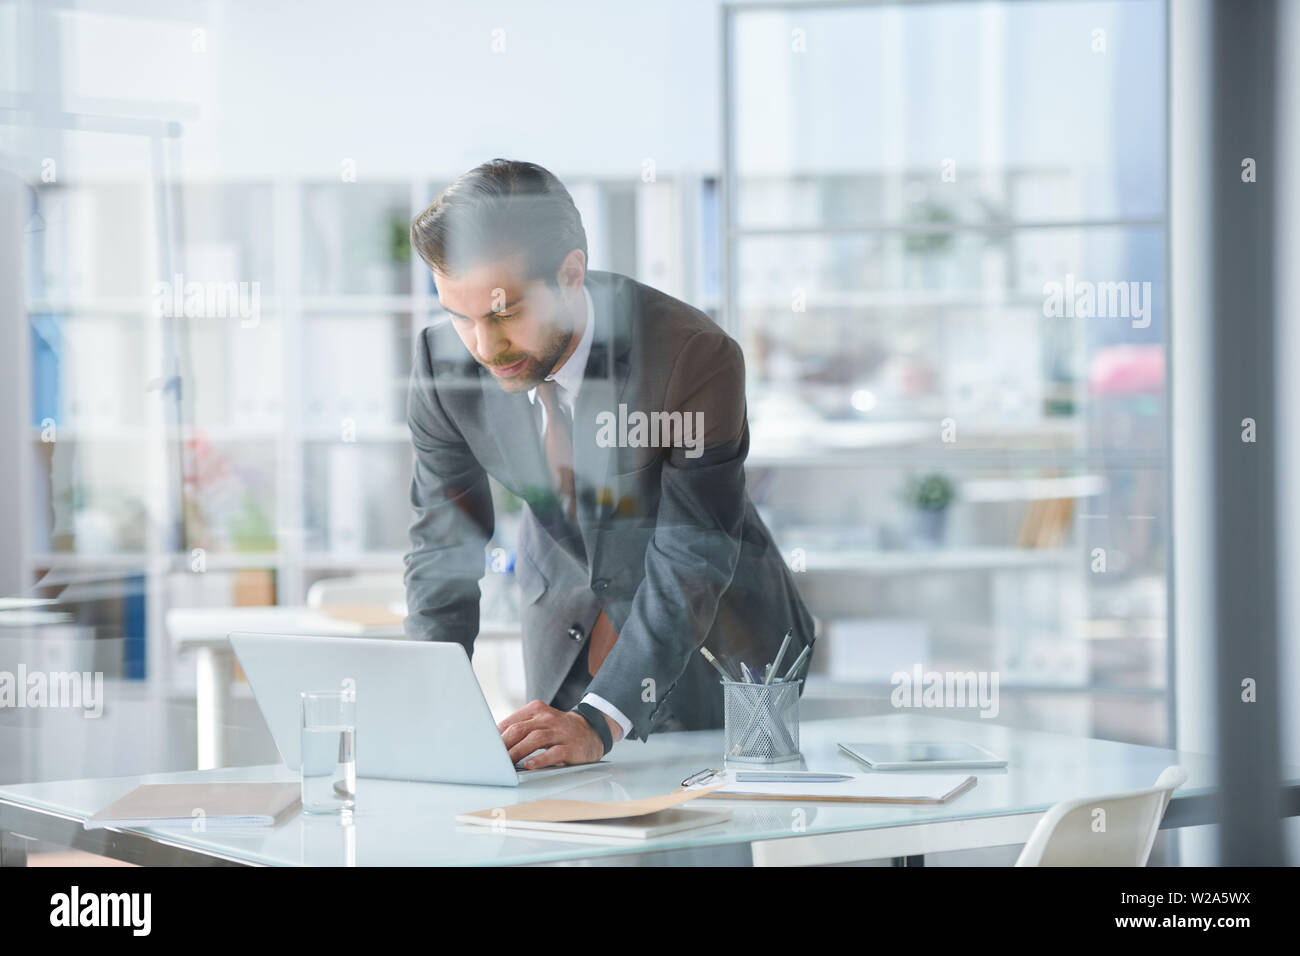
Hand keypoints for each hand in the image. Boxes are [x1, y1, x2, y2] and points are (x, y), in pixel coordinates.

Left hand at [497, 700, 619, 768]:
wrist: (592, 732)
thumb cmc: (559, 730)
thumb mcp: (541, 722)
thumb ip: (521, 728)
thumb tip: (494, 742)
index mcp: (537, 710)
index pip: (511, 722)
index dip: (496, 736)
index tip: (486, 748)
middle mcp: (548, 718)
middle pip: (520, 729)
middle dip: (503, 745)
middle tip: (492, 758)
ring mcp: (560, 732)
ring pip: (535, 739)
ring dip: (517, 752)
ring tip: (506, 764)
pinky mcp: (571, 747)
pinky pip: (553, 753)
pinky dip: (540, 759)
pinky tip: (529, 765)